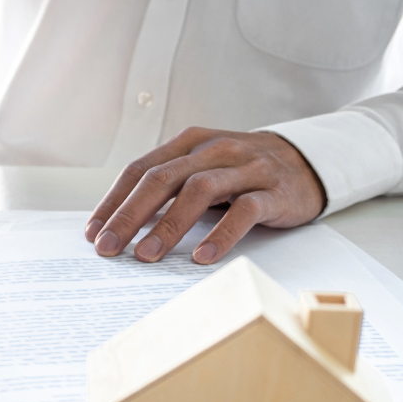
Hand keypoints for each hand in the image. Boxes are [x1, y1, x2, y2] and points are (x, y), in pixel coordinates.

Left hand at [84, 128, 326, 263]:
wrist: (309, 162)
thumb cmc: (242, 172)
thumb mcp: (202, 169)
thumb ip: (168, 188)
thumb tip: (121, 224)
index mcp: (189, 144)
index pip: (140, 170)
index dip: (114, 201)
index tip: (93, 231)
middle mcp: (214, 150)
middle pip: (162, 179)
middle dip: (130, 215)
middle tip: (108, 247)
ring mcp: (246, 168)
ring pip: (199, 192)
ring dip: (168, 226)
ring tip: (146, 256)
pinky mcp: (274, 191)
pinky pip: (244, 211)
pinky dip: (221, 235)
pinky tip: (202, 258)